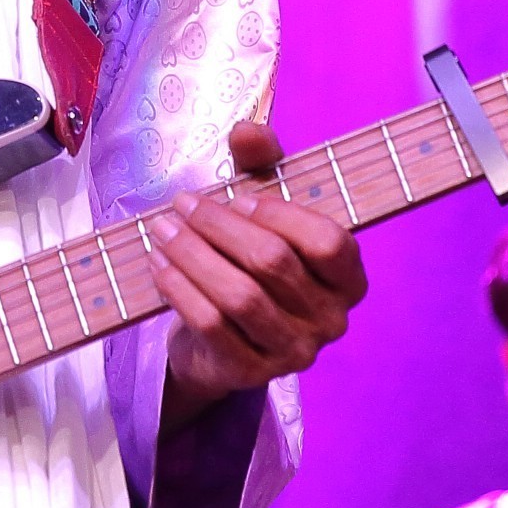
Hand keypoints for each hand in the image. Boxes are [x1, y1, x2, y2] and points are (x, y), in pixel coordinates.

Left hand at [151, 122, 367, 422]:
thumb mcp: (263, 204)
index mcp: (348, 278)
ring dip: (193, 256)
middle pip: (273, 263)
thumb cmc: (251, 259)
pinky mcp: (252, 374)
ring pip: (240, 296)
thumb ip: (262, 160)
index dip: (280, 216)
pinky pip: (213, 326)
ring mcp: (295, 352)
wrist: (219, 339)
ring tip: (161, 230)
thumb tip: (247, 132)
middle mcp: (332, 320)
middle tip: (182, 204)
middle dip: (219, 226)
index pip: (329, 243)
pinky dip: (180, 290)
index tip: (238, 197)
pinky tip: (159, 266)